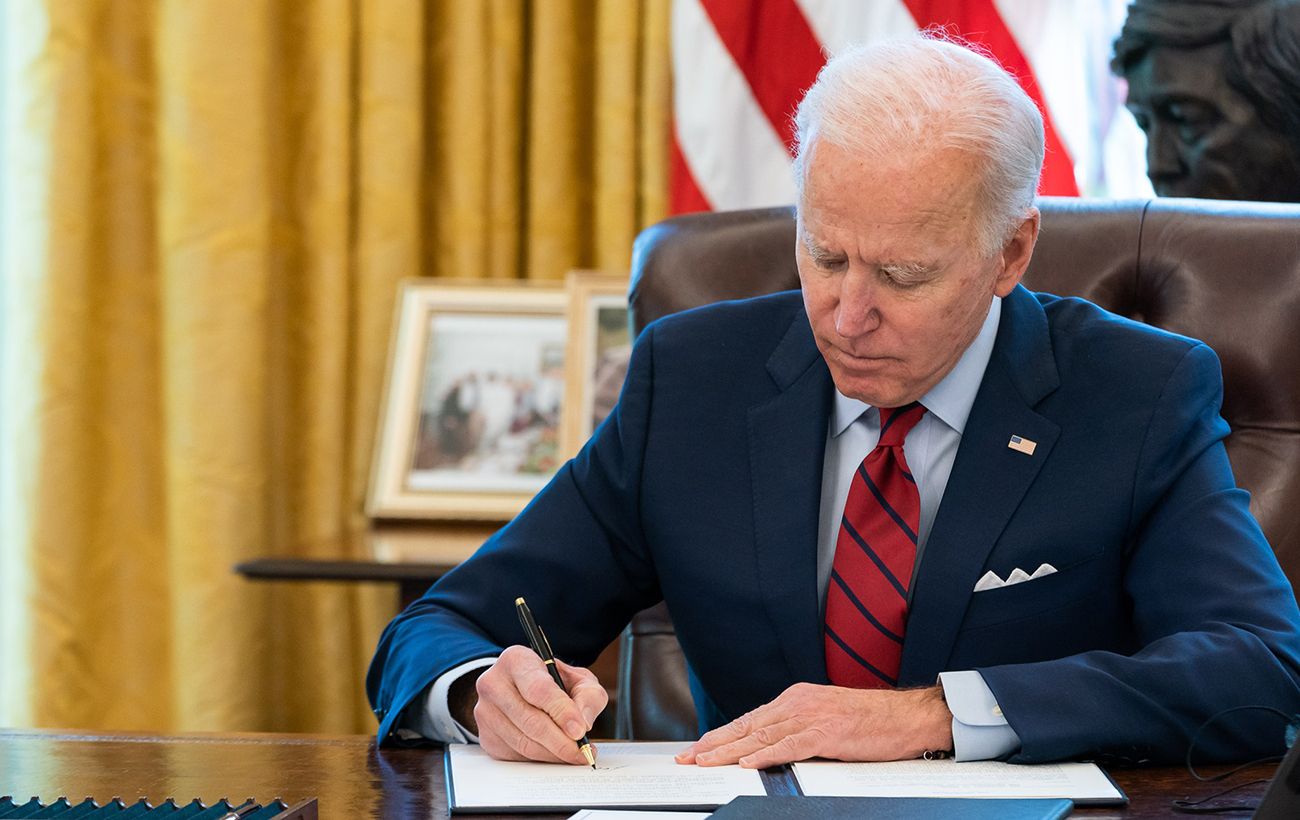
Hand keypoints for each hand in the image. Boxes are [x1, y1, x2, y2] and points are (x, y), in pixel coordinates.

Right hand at [472, 644, 607, 764]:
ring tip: (574, 754)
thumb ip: (588, 696)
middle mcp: (494, 683)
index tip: (580, 730)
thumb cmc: (552, 683)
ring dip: (553, 753)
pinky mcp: (486, 737)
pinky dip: (541, 759)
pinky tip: (555, 753)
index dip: (561, 712)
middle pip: (530, 720)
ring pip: (524, 742)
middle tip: (582, 751)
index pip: (538, 689)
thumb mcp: (578, 679)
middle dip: (561, 741)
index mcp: (516, 660)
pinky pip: (516, 755)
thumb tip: (583, 723)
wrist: (522, 690)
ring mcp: (486, 712)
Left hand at [675, 683, 952, 767]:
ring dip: (729, 752)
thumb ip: (796, 730)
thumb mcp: (825, 719)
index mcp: (795, 699)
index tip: (697, 748)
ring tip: (705, 762)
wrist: (905, 716)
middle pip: (747, 727)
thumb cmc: (870, 721)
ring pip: (761, 737)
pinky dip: (766, 756)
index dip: (721, 735)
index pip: (750, 720)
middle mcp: (798, 704)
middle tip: (688, 758)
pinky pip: (790, 746)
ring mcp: (811, 717)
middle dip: (714, 744)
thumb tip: (767, 750)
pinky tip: (747, 764)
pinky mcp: (827, 733)